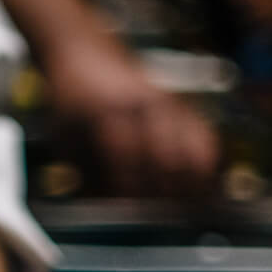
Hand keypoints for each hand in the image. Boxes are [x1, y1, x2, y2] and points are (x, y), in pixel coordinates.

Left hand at [43, 35, 218, 197]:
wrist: (83, 52)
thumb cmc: (69, 102)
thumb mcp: (64, 135)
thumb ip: (85, 171)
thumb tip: (110, 211)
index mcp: (105, 112)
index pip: (125, 156)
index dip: (130, 189)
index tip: (130, 214)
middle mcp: (140, 105)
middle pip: (166, 157)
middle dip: (164, 195)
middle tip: (160, 220)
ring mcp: (165, 102)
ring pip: (194, 150)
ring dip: (193, 185)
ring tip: (185, 209)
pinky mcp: (180, 103)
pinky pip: (206, 137)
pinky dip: (207, 166)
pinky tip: (201, 188)